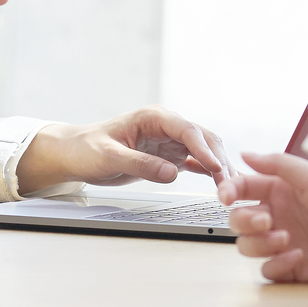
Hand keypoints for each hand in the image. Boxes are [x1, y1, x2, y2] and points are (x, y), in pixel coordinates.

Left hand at [16, 106, 232, 194]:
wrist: (74, 153)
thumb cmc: (86, 149)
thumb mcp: (109, 157)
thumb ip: (140, 164)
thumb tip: (171, 173)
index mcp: (154, 117)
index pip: (187, 130)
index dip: (205, 149)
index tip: (218, 168)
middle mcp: (166, 125)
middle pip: (203, 139)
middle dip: (219, 160)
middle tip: (232, 185)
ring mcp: (170, 140)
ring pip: (204, 150)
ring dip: (219, 167)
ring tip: (233, 189)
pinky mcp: (168, 155)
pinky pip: (196, 162)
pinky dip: (210, 172)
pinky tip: (223, 184)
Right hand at [218, 151, 307, 286]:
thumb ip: (276, 164)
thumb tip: (245, 154)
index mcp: (281, 191)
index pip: (243, 188)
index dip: (229, 190)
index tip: (226, 196)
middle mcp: (280, 216)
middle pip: (239, 219)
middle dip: (246, 220)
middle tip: (267, 221)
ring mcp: (284, 242)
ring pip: (248, 246)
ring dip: (260, 243)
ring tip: (286, 239)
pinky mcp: (293, 267)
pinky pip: (268, 270)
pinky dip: (277, 264)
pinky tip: (298, 256)